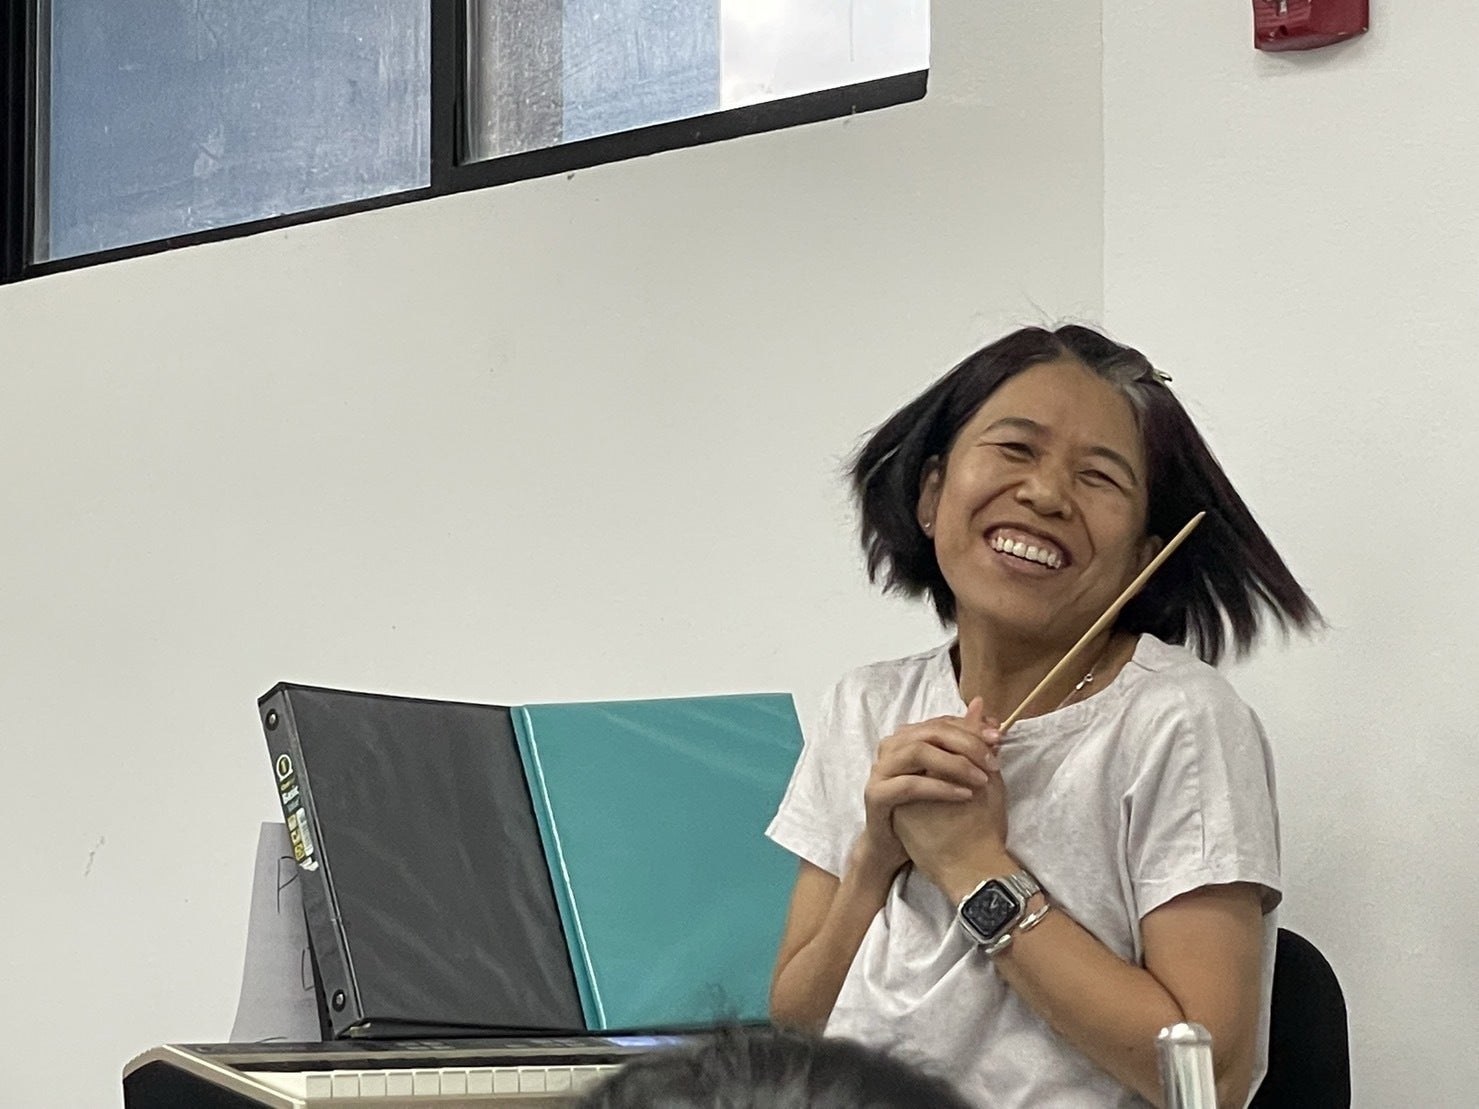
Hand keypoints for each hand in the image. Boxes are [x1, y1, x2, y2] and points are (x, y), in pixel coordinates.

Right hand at [857, 697, 998, 874]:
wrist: (894, 845)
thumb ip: (965, 743)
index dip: (972, 727)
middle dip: (967, 743)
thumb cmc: (925, 808)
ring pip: (918, 752)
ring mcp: (880, 770)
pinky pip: (910, 785)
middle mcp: (891, 747)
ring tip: (982, 779)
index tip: (999, 738)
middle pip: (930, 732)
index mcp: (907, 738)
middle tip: (993, 761)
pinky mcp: (876, 794)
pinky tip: (965, 795)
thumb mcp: (951, 774)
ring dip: (955, 764)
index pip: (941, 722)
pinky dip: (940, 787)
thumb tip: (983, 708)